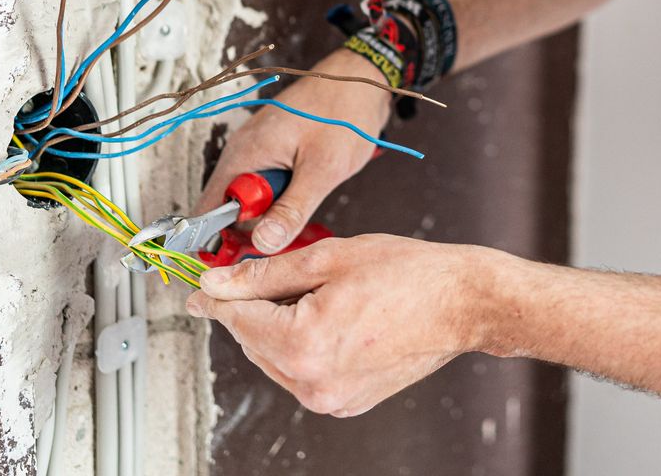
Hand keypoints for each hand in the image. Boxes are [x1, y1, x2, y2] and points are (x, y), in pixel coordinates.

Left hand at [185, 234, 494, 415]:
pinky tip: (328, 315)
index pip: (236, 318)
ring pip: (276, 358)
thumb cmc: (409, 274)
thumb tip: (218, 281)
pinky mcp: (346, 402)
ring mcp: (330, 399)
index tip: (198, 288)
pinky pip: (304, 372)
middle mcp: (313, 382)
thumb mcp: (327, 258)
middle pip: (253, 340)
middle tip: (263, 274)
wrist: (462, 302)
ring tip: (314, 291)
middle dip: (252, 307)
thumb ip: (264, 273)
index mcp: (303, 344)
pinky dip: (303, 345)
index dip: (215, 296)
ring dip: (278, 326)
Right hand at [194, 48, 392, 252]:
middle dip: (253, 230)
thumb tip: (263, 245)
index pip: (208, 209)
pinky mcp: (274, 151)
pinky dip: (282, 200)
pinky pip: (267, 187)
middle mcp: (243, 151)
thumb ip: (292, 209)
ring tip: (302, 213)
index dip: (219, 240)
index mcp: (245, 153)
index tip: (241, 263)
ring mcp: (257, 150)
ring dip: (271, 215)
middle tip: (287, 238)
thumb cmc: (345, 112)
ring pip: (250, 199)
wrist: (364, 80)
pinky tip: (304, 199)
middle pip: (229, 209)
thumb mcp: (322, 168)